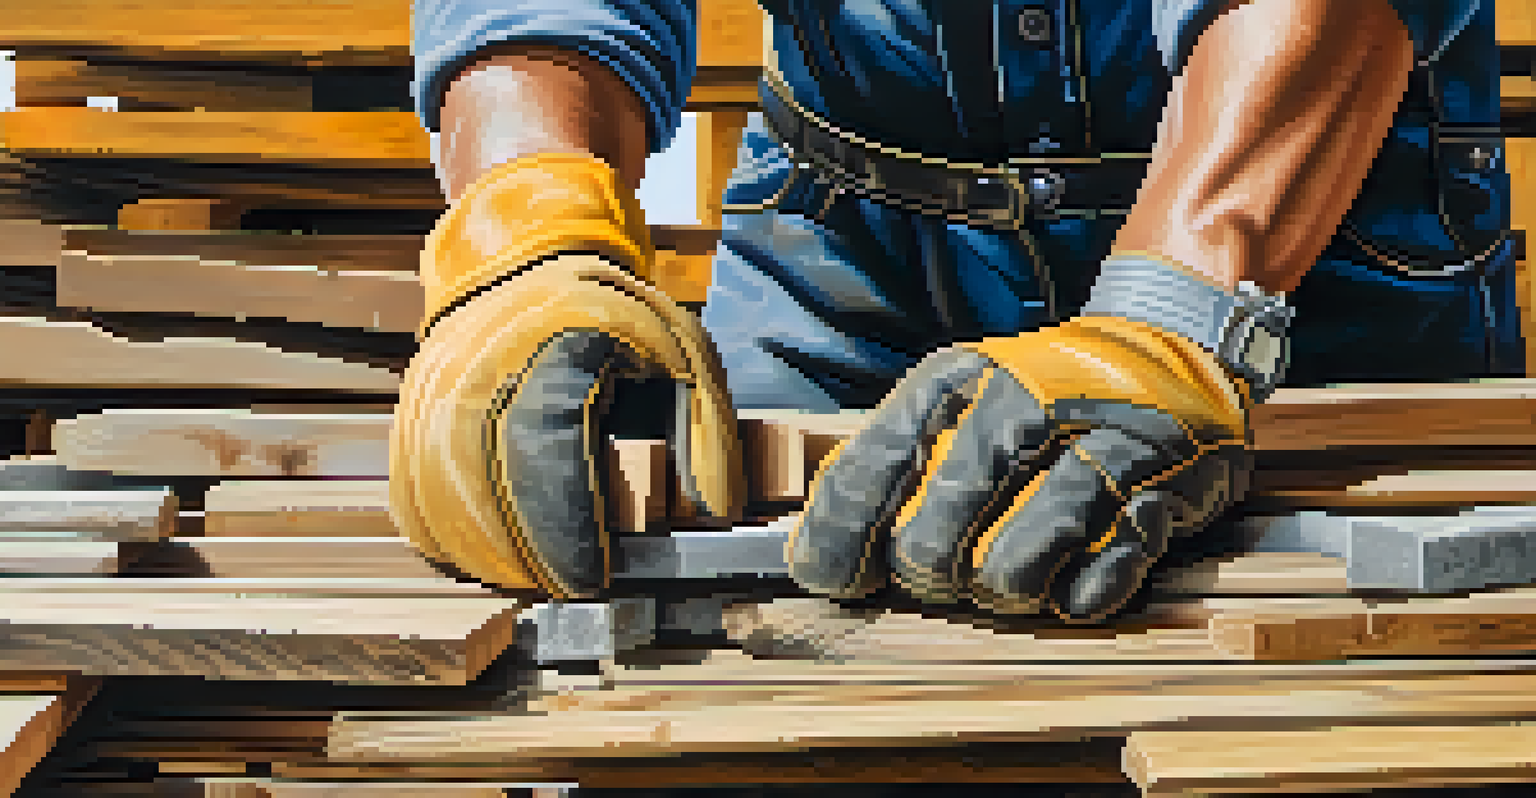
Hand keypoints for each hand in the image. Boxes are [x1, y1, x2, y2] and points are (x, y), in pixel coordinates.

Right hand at [390, 154, 742, 599]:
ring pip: (437, 508)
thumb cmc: (608, 315)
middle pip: (479, 494)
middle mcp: (471, 376)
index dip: (562, 526)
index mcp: (546, 350)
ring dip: (488, 561)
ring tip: (541, 581)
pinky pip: (414, 505)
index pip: (542, 451)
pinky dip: (451, 544)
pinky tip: (495, 560)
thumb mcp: (681, 347)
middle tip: (574, 588)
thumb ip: (707, 428)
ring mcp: (427, 403)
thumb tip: (716, 511)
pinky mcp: (405, 427)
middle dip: (526, 560)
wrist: (517, 270)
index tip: (591, 578)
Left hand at [787, 315, 1250, 621]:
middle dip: (928, 578)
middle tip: (947, 575)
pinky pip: (1096, 580)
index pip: (866, 474)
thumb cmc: (1041, 401)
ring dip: (1001, 591)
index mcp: (955, 382)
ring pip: (1008, 570)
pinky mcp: (1159, 490)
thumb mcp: (959, 404)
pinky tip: (1073, 580)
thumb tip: (814, 556)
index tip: (832, 581)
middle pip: (930, 542)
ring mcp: (1093, 447)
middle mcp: (1018, 406)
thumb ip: (890, 466)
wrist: (1176, 351)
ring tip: (1011, 578)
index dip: (836, 542)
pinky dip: (1076, 596)